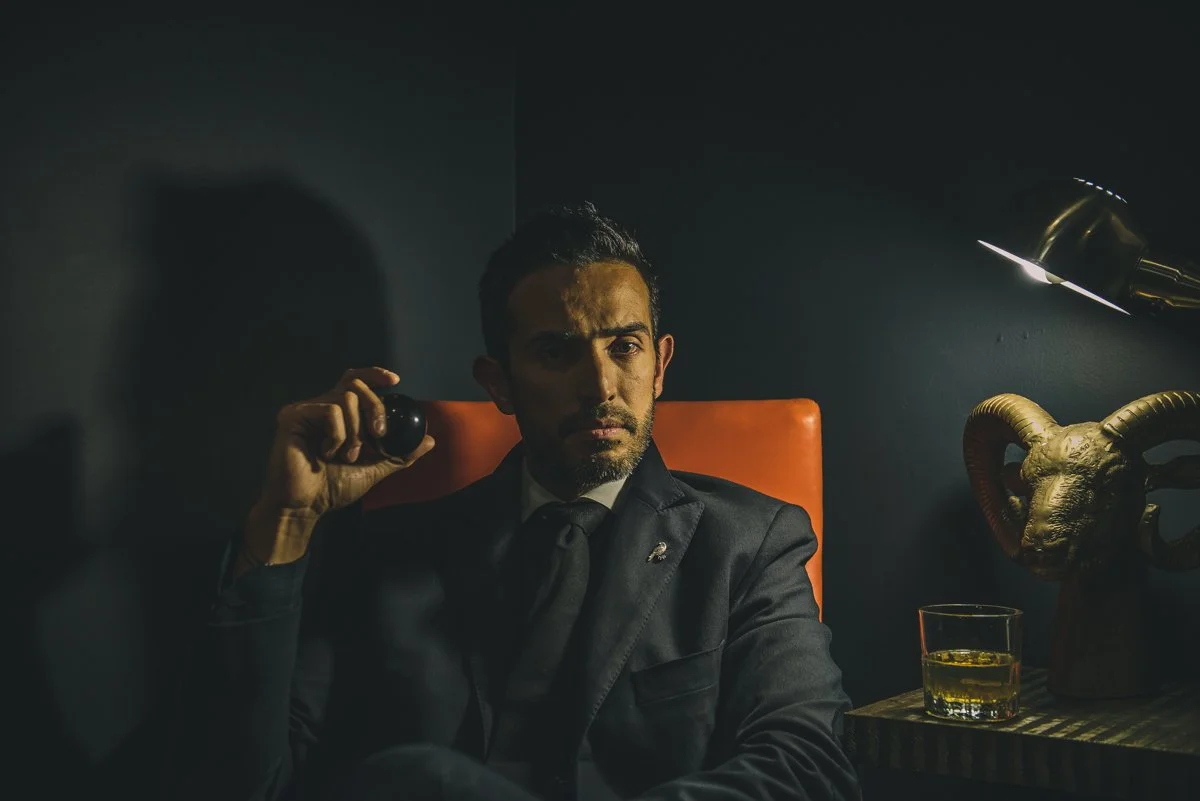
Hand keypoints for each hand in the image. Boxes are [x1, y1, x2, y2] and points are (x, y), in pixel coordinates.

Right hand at [243, 367, 434, 565]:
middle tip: (378, 435)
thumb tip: (429, 440)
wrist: (305, 507)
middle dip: (374, 408)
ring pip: (346, 398)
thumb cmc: (333, 488)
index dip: (374, 374)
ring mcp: (306, 410)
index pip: (355, 380)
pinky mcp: (293, 416)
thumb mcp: (375, 468)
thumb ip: (400, 453)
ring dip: (355, 431)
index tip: (395, 381)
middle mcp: (321, 406)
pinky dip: (338, 435)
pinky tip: (327, 453)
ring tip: (347, 456)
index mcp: (339, 414)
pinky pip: (330, 411)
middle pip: (356, 385)